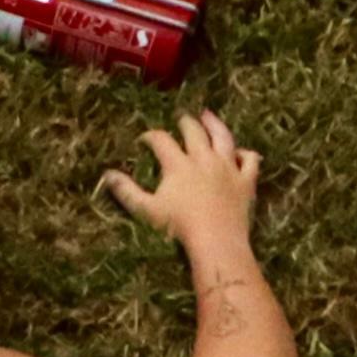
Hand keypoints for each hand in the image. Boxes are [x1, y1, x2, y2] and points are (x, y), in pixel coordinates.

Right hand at [99, 111, 260, 249]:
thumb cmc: (179, 227)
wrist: (216, 240)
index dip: (152, 136)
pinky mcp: (246, 181)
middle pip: (194, 132)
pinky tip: (241, 153)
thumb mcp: (147, 210)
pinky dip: (245, 154)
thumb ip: (127, 192)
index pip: (162, 141)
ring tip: (208, 116)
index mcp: (178, 164)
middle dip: (185, 123)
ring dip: (215, 124)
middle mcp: (204, 158)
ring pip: (223, 137)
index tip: (145, 138)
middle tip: (181, 119)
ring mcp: (228, 167)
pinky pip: (249, 161)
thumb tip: (107, 175)